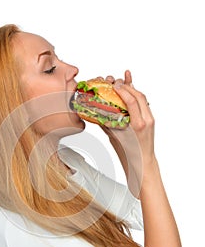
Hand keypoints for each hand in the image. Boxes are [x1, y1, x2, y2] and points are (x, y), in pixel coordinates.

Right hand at [100, 71, 155, 194]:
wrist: (142, 163)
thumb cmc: (128, 155)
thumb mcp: (114, 137)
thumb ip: (107, 123)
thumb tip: (97, 112)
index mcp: (138, 125)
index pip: (132, 101)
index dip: (123, 90)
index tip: (114, 85)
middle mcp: (146, 120)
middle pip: (139, 96)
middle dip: (127, 86)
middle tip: (115, 82)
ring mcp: (150, 119)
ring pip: (143, 98)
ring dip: (132, 89)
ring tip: (122, 83)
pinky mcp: (150, 120)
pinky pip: (144, 104)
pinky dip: (136, 96)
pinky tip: (132, 88)